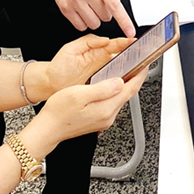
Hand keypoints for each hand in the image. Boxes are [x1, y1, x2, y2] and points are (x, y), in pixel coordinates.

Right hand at [25, 70, 146, 149]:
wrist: (48, 129)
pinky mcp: (98, 120)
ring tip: (125, 71)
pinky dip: (115, 92)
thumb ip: (102, 88)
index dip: (140, 75)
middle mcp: (108, 116)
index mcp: (106, 108)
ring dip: (125, 85)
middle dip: (134, 78)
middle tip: (137, 64)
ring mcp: (104, 120)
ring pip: (120, 99)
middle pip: (128, 94)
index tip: (145, 64)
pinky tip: (110, 85)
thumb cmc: (59, 112)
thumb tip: (119, 82)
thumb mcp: (79, 94)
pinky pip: (112, 103)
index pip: (130, 89)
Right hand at [39, 0, 135, 36]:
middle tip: (97, 2)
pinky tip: (81, 11)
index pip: (115, 5)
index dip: (124, 21)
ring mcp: (76, 1)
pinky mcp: (66, 9)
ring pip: (94, 24)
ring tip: (89, 7)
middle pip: (105, 17)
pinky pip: (81, 26)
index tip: (130, 32)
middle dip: (104, 12)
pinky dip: (83, 22)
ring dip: (94, 19)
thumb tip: (118, 9)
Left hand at [44, 34, 135, 93]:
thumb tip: (104, 40)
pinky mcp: (100, 87)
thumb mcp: (71, 49)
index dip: (126, 43)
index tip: (134, 41)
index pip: (115, 45)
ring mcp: (103, 75)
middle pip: (123, 58)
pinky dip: (121, 85)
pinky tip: (126, 85)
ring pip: (121, 72)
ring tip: (139, 69)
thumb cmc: (59, 67)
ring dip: (130, 71)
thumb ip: (88, 41)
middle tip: (143, 55)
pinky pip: (114, 86)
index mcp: (96, 51)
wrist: (50, 85)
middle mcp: (102, 62)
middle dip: (134, 56)